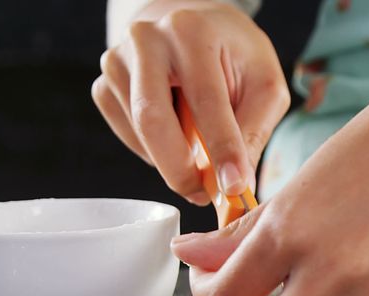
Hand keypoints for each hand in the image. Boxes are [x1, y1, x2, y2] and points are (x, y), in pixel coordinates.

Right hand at [92, 0, 288, 204]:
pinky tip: (176, 139)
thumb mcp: (263, 84)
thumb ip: (253, 131)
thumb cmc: (233, 56)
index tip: (234, 188)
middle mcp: (147, 40)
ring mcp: (118, 62)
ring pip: (140, 133)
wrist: (191, 27)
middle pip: (153, 120)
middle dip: (181, 170)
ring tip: (200, 161)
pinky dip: (154, 152)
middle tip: (206, 195)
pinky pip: (127, 135)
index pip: (206, 100)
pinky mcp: (104, 85)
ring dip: (172, 161)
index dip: (222, 149)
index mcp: (192, 32)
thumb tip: (237, 186)